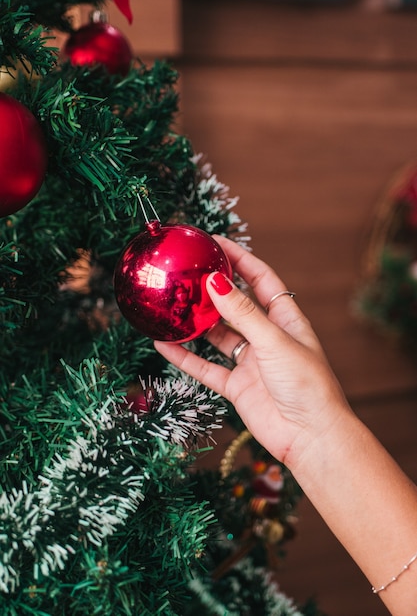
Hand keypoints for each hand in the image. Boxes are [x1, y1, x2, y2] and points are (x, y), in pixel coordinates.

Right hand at [155, 236, 349, 469]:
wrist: (310, 436)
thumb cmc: (306, 384)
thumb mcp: (273, 341)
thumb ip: (242, 312)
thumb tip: (214, 280)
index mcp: (285, 319)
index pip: (261, 279)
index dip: (240, 258)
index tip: (216, 242)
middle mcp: (267, 337)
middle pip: (237, 304)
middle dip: (214, 288)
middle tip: (187, 271)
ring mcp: (251, 362)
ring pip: (218, 335)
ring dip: (197, 322)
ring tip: (172, 305)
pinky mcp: (237, 386)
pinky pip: (206, 367)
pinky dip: (186, 358)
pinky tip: (164, 344)